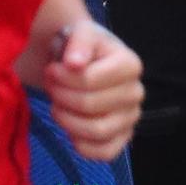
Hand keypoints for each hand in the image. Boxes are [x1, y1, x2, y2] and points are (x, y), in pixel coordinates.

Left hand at [41, 22, 142, 162]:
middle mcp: (136, 93)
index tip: (49, 70)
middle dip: (61, 97)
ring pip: (97, 131)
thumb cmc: (84, 45)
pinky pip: (105, 153)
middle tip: (50, 87)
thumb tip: (74, 63)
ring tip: (56, 106)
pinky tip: (69, 129)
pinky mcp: (123, 138)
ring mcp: (131, 118)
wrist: (84, 60)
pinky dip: (83, 145)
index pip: (90, 80)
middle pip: (90, 105)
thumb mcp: (81, 31)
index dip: (63, 78)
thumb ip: (79, 42)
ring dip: (67, 121)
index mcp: (130, 64)